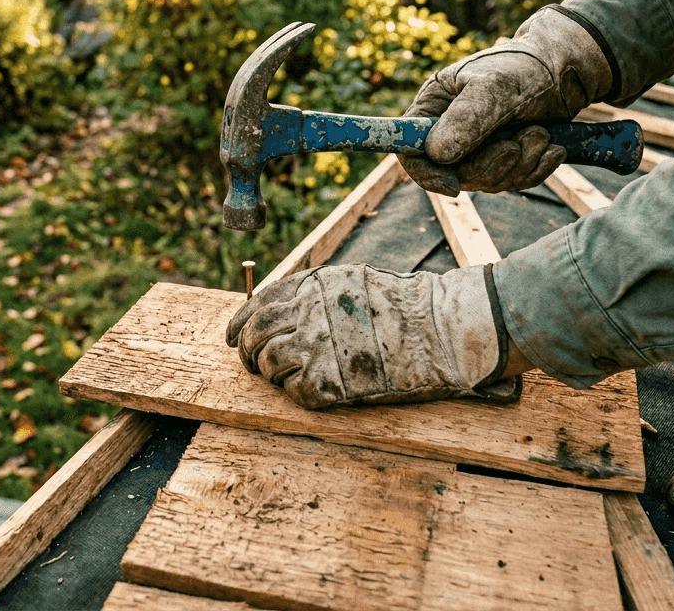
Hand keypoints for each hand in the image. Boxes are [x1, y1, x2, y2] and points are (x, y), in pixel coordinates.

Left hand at [225, 263, 519, 409]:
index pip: (257, 306)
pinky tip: (317, 387)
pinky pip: (295, 392)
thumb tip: (277, 310)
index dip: (241, 324)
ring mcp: (315, 351)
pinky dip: (299, 392)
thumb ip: (311, 293)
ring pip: (269, 366)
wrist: (439, 330)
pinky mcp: (327, 384)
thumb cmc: (401, 305)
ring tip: (290, 375)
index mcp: (310, 288)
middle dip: (250, 351)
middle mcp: (306, 316)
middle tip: (254, 362)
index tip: (234, 337)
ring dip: (273, 373)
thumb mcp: (349, 281)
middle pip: (255, 337)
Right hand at [400, 5, 613, 195]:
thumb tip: (437, 154)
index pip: (410, 152)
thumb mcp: (494, 86)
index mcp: (433, 108)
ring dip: (521, 164)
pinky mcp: (504, 159)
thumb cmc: (525, 67)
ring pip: (487, 181)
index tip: (454, 185)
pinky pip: (513, 182)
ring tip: (542, 133)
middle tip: (525, 138)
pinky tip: (552, 147)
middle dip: (493, 165)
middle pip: (454, 174)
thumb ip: (466, 119)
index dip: (427, 173)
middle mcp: (449, 131)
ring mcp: (477, 148)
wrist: (566, 69)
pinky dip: (535, 169)